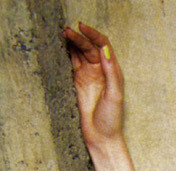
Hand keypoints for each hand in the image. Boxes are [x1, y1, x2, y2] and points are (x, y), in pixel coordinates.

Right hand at [63, 22, 123, 152]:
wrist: (101, 137)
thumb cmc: (111, 119)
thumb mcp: (114, 95)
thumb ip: (111, 72)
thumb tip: (104, 50)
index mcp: (112, 71)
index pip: (103, 45)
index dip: (93, 34)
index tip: (82, 28)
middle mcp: (100, 70)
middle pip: (89, 46)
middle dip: (79, 37)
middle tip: (67, 31)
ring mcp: (88, 75)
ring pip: (79, 52)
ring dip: (72, 42)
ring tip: (62, 33)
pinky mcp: (77, 81)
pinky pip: (71, 62)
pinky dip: (66, 52)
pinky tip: (60, 45)